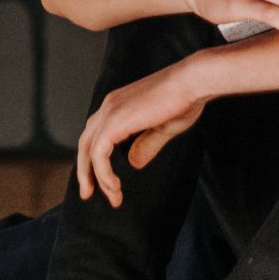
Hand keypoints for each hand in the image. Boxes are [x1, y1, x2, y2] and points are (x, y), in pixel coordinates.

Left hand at [77, 62, 206, 207]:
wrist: (192, 82)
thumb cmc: (184, 99)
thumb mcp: (162, 128)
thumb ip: (145, 144)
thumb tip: (133, 162)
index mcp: (118, 105)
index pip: (96, 135)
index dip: (94, 158)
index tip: (104, 180)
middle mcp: (109, 106)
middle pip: (86, 143)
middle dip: (86, 171)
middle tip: (89, 193)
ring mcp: (110, 111)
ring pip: (89, 150)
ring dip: (97, 177)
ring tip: (112, 197)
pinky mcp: (115, 120)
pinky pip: (99, 153)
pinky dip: (103, 173)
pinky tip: (114, 186)